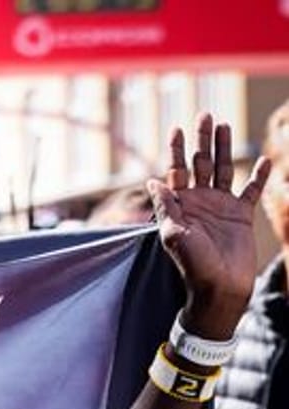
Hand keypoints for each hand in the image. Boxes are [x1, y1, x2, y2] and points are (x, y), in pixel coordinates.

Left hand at [147, 114, 272, 339]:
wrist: (219, 287)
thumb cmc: (192, 265)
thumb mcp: (174, 235)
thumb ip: (165, 207)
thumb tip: (151, 181)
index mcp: (180, 205)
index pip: (176, 170)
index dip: (176, 149)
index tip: (177, 127)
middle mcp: (199, 201)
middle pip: (200, 163)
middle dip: (202, 139)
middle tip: (206, 114)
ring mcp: (221, 206)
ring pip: (223, 169)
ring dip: (223, 148)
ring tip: (225, 124)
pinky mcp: (241, 215)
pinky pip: (251, 190)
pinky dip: (258, 175)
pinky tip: (263, 159)